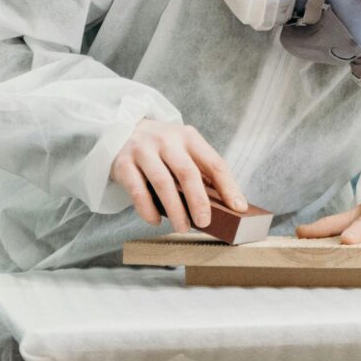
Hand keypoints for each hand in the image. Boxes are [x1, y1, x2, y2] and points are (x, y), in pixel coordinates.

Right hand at [111, 120, 243, 229]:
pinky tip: (155, 221)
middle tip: (205, 223)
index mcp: (189, 138)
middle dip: (198, 201)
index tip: (238, 208)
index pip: (214, 163)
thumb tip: (226, 205)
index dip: (228, 187)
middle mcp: (167, 141)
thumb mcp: (183, 151)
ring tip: (183, 227)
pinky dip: (148, 209)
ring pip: (162, 183)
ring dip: (175, 210)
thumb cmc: (162, 149)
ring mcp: (144, 151)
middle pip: (187, 173)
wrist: (122, 132)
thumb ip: (201, 172)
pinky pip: (137, 191)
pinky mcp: (124, 164)